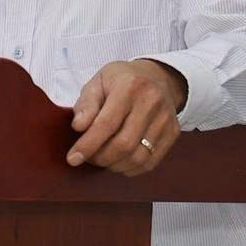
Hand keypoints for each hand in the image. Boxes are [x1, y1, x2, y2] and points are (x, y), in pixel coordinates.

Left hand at [68, 59, 186, 175]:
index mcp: (129, 86)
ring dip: (115, 165)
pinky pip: (151, 161)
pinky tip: (119, 162)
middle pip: (124, 144)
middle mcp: (151, 102)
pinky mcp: (173, 132)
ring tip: (102, 160)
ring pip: (139, 157)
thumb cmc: (120, 81)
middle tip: (88, 158)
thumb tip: (78, 127)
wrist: (156, 76)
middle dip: (100, 157)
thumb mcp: (98, 82)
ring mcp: (165, 118)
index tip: (73, 158)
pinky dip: (131, 169)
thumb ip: (86, 104)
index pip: (107, 123)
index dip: (88, 145)